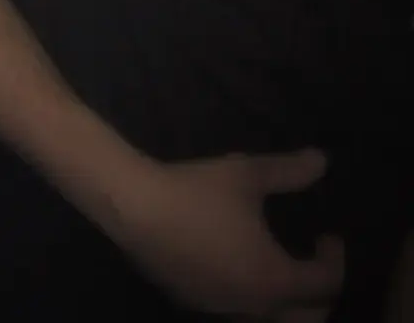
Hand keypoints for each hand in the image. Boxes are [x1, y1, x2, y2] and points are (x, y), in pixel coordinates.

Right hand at [112, 152, 342, 319]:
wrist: (132, 206)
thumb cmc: (195, 191)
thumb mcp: (247, 174)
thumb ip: (288, 171)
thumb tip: (322, 161)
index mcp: (275, 278)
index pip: (326, 283)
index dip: (335, 259)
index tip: (327, 235)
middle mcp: (253, 304)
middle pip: (306, 318)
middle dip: (317, 295)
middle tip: (310, 263)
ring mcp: (220, 306)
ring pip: (267, 319)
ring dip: (282, 301)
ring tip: (273, 266)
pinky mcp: (191, 301)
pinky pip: (233, 309)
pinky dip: (248, 297)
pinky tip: (232, 266)